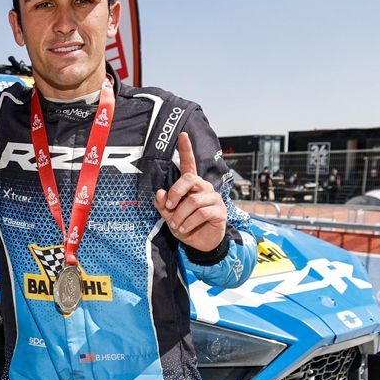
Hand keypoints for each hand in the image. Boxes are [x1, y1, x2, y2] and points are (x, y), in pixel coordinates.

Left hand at [154, 132, 225, 252]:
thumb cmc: (185, 225)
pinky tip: (184, 229)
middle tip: (169, 206)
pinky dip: (189, 222)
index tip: (182, 135)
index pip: (189, 164)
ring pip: (193, 201)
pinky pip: (202, 213)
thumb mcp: (169, 216)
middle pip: (189, 179)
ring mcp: (213, 198)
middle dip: (176, 192)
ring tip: (176, 225)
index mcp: (191, 185)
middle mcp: (203, 188)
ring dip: (180, 215)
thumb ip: (163, 204)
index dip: (186, 149)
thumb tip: (159, 192)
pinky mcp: (220, 211)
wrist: (200, 244)